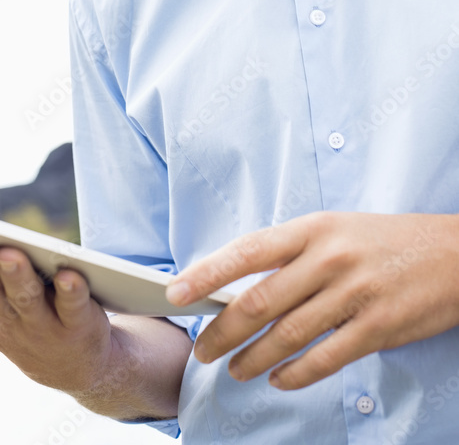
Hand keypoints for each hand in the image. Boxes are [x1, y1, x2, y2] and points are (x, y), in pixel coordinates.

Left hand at [166, 211, 458, 389]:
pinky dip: (295, 375)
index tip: (177, 292)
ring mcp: (353, 293)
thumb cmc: (383, 240)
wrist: (453, 254)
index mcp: (313, 228)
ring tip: (234, 370)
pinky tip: (279, 380)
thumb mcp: (333, 229)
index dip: (207, 273)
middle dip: (222, 331)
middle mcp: (328, 258)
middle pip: (258, 301)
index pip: (246, 251)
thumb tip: (237, 285)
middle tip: (202, 350)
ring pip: (286, 335)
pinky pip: (324, 359)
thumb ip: (290, 254)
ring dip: (252, 358)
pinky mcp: (377, 328)